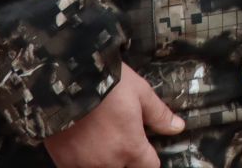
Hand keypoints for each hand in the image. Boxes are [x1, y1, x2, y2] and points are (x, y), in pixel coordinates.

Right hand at [43, 63, 183, 167]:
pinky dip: (82, 159)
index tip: (144, 148)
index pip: (149, 166)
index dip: (148, 158)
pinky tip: (82, 142)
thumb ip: (158, 115)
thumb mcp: (140, 92)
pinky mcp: (63, 161)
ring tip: (99, 136)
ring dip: (103, 158)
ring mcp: (83, 164)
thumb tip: (178, 127)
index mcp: (130, 147)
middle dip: (125, 156)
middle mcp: (108, 162)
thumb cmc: (106, 84)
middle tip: (118, 135)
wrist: (65, 81)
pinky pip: (77, 167)